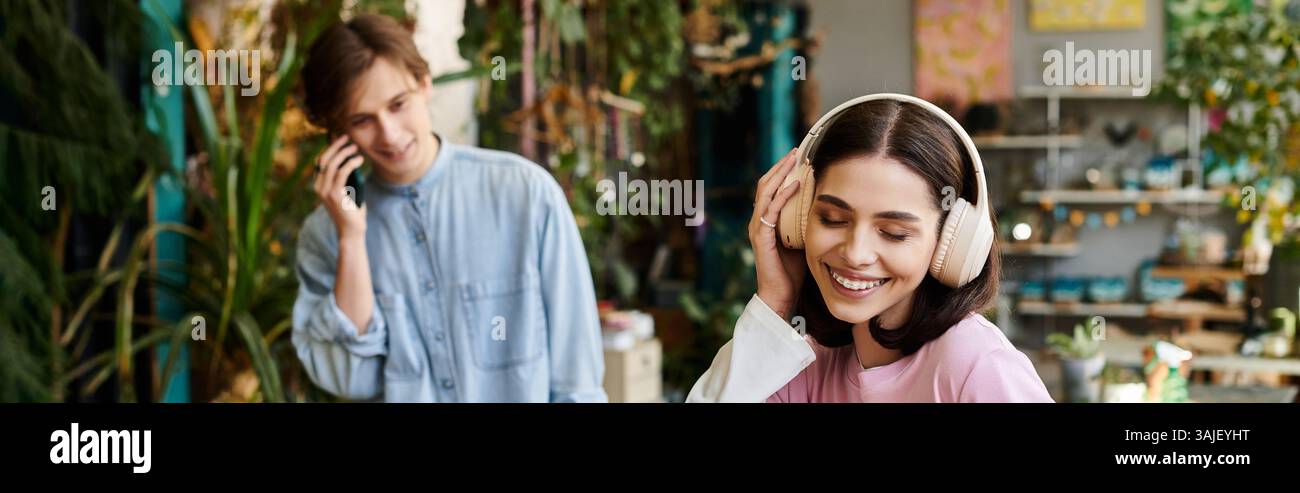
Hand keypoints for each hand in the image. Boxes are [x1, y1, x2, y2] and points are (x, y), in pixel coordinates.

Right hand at [313, 135, 366, 240]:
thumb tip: (352, 165)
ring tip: (355, 148)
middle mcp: (319, 188)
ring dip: (344, 153)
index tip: (340, 140)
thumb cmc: (352, 213)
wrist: (351, 232)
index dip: (329, 148)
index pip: (320, 162)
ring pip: (332, 164)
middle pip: (324, 160)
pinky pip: (342, 173)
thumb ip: (346, 181)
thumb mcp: (347, 193)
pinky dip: (351, 163)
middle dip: (335, 146)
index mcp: (319, 186)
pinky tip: (359, 160)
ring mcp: (326, 192)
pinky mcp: (335, 195)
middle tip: (347, 138)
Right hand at [749, 148, 806, 319]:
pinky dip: (782, 195)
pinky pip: (770, 210)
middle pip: (766, 183)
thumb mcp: (803, 239)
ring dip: (781, 173)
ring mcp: (758, 228)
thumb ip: (806, 222)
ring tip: (795, 158)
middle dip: (782, 165)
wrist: (781, 296)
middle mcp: (758, 220)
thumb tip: (826, 205)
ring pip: (765, 192)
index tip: (801, 155)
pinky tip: (795, 184)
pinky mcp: (761, 238)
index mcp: (767, 220)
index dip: (784, 170)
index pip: (772, 187)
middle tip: (797, 149)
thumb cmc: (793, 271)